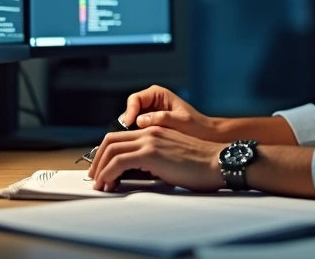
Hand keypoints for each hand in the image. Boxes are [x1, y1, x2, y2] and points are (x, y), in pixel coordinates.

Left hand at [88, 126, 225, 192]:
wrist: (219, 162)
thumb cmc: (202, 165)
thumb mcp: (173, 157)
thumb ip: (155, 158)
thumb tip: (138, 172)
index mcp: (155, 130)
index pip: (121, 137)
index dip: (107, 152)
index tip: (103, 168)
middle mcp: (150, 131)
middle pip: (111, 140)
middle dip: (98, 159)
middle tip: (95, 177)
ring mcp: (150, 140)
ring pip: (111, 150)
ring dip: (100, 168)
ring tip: (99, 184)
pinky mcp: (151, 153)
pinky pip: (119, 162)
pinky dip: (108, 173)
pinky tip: (108, 184)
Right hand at [121, 85, 218, 140]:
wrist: (207, 137)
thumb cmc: (198, 127)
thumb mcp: (181, 121)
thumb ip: (162, 118)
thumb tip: (139, 121)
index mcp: (158, 94)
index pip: (135, 100)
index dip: (130, 111)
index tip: (130, 124)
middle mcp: (151, 102)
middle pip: (129, 111)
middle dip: (125, 125)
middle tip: (125, 139)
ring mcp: (149, 115)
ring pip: (130, 123)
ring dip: (128, 134)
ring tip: (127, 147)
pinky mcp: (149, 128)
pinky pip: (136, 132)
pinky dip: (134, 140)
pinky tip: (135, 149)